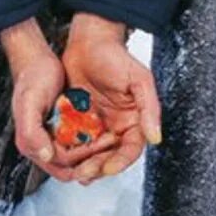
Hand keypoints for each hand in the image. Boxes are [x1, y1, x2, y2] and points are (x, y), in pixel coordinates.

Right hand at [1, 17, 117, 181]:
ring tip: (111, 138)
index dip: (81, 157)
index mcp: (32, 143)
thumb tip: (45, 155)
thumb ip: (32, 133)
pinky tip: (106, 128)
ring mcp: (56, 136)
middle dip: (93, 159)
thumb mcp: (28, 104)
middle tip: (110, 142)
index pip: (62, 163)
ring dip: (96, 151)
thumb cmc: (31, 78)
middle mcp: (44, 143)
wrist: (37, 60)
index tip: (97, 142)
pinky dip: (95, 137)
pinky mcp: (67, 126)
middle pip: (73, 165)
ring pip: (80, 155)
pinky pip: (84, 139)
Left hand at [62, 13, 161, 183]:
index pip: (131, 149)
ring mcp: (96, 125)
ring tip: (73, 171)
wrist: (88, 42)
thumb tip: (155, 137)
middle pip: (109, 157)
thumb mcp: (140, 80)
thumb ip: (150, 109)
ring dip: (83, 164)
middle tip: (84, 173)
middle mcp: (116, 126)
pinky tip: (60, 156)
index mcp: (134, 121)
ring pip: (91, 153)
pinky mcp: (78, 122)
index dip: (120, 162)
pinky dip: (68, 151)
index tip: (108, 168)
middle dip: (98, 167)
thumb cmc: (117, 57)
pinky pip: (74, 141)